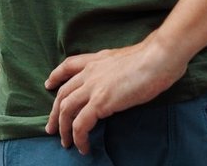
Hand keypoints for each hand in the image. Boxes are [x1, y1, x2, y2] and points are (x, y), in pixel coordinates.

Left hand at [45, 36, 188, 152]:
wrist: (157, 59)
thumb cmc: (152, 59)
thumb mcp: (125, 59)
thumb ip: (115, 69)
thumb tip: (118, 80)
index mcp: (96, 60)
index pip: (68, 66)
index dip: (56, 76)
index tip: (49, 85)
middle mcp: (90, 72)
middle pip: (63, 93)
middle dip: (54, 113)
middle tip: (52, 128)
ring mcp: (93, 87)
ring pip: (66, 110)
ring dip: (63, 128)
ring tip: (66, 143)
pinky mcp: (100, 102)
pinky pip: (81, 124)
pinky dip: (78, 137)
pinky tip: (83, 146)